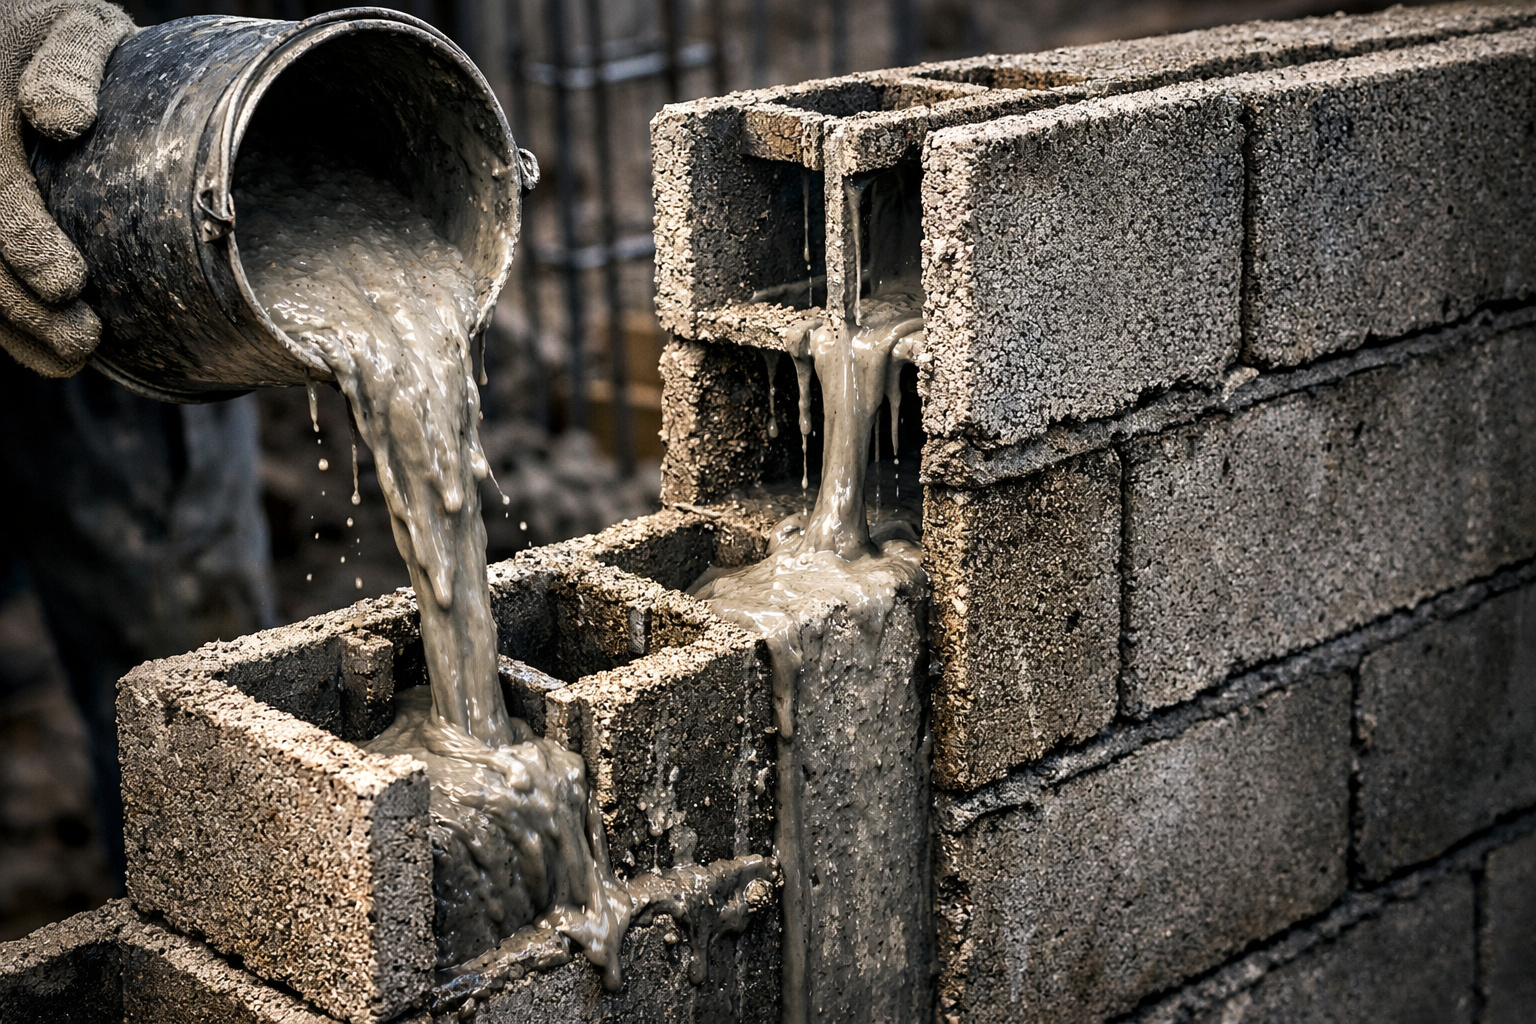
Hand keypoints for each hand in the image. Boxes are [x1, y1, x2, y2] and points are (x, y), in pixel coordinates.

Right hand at [0, 0, 131, 376]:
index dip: (22, 238)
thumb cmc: (56, 39)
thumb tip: (63, 120)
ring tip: (71, 356)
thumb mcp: (72, 27)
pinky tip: (45, 353)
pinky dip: (6, 327)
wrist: (15, 45)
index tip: (67, 282)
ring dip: (12, 326)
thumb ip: (71, 62)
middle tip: (82, 339)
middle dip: (20, 302)